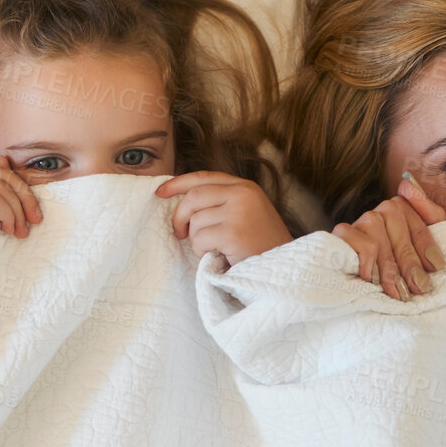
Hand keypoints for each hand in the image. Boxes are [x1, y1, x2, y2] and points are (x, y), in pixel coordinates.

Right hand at [0, 156, 42, 237]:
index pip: (1, 166)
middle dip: (26, 199)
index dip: (21, 186)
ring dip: (17, 212)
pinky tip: (6, 229)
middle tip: (35, 221)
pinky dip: (7, 216)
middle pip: (5, 174)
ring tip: (18, 232)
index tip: (31, 211)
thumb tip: (28, 201)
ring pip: (2, 188)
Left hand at [157, 171, 291, 264]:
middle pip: (193, 196)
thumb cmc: (260, 245)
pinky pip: (200, 239)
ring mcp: (239, 212)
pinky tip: (219, 256)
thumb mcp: (245, 214)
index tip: (160, 192)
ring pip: (195, 221)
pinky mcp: (234, 233)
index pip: (204, 177)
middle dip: (180, 216)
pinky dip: (202, 252)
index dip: (178, 183)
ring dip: (197, 239)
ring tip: (215, 248)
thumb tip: (182, 201)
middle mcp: (243, 194)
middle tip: (180, 233)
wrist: (284, 269)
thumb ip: (220, 203)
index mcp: (245, 187)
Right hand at [330, 173, 445, 300]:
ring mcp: (361, 221)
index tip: (436, 268)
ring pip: (380, 242)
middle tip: (417, 288)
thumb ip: (428, 212)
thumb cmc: (393, 266)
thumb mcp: (418, 241)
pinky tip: (370, 280)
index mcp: (402, 210)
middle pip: (401, 237)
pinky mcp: (342, 233)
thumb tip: (407, 183)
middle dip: (410, 264)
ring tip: (394, 292)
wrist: (348, 285)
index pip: (420, 227)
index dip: (428, 248)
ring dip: (388, 269)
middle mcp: (381, 211)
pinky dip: (368, 264)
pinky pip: (363, 246)